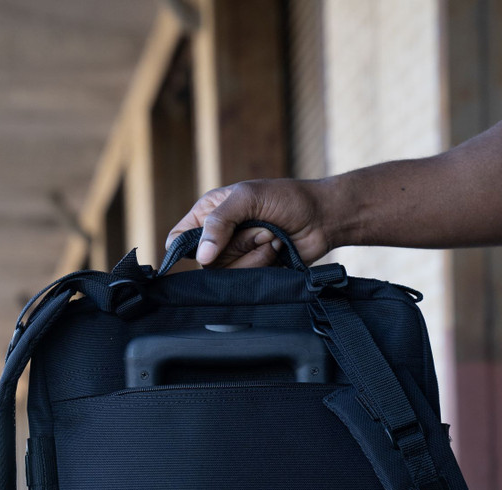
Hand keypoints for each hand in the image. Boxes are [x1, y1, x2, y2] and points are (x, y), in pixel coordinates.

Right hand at [165, 178, 333, 267]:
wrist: (322, 217)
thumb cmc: (286, 198)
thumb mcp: (247, 198)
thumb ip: (219, 221)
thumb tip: (201, 256)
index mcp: (210, 214)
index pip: (179, 238)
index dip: (184, 248)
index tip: (203, 251)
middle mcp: (219, 238)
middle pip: (206, 263)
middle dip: (237, 245)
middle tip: (260, 228)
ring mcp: (236, 256)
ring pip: (228, 275)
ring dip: (254, 254)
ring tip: (271, 237)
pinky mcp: (253, 271)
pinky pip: (247, 280)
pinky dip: (264, 263)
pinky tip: (277, 249)